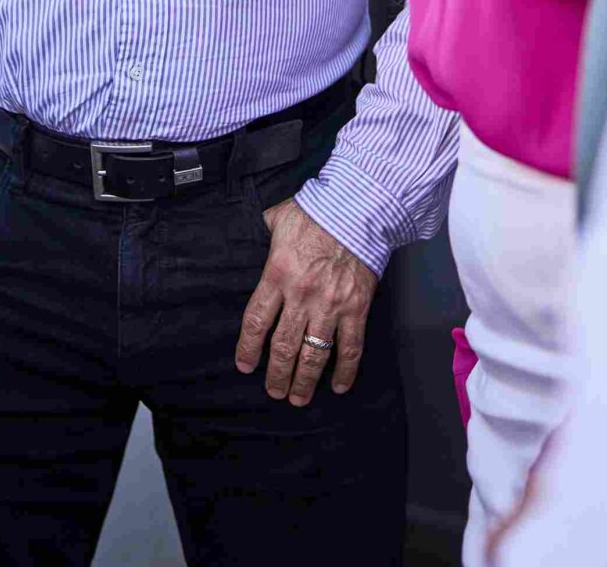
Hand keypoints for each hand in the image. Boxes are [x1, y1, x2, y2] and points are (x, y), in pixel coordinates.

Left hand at [235, 199, 374, 405]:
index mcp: (277, 275)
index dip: (248, 349)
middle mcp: (301, 296)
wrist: (360, 208)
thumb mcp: (279, 217)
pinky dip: (346, 371)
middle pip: (283, 347)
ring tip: (298, 398)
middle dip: (276, 375)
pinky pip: (350, 347)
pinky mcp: (356, 308)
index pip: (256, 322)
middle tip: (274, 392)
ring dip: (304, 381)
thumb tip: (259, 232)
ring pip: (314, 355)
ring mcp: (330, 306)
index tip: (245, 366)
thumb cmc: (318, 209)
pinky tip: (340, 386)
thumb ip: (266, 231)